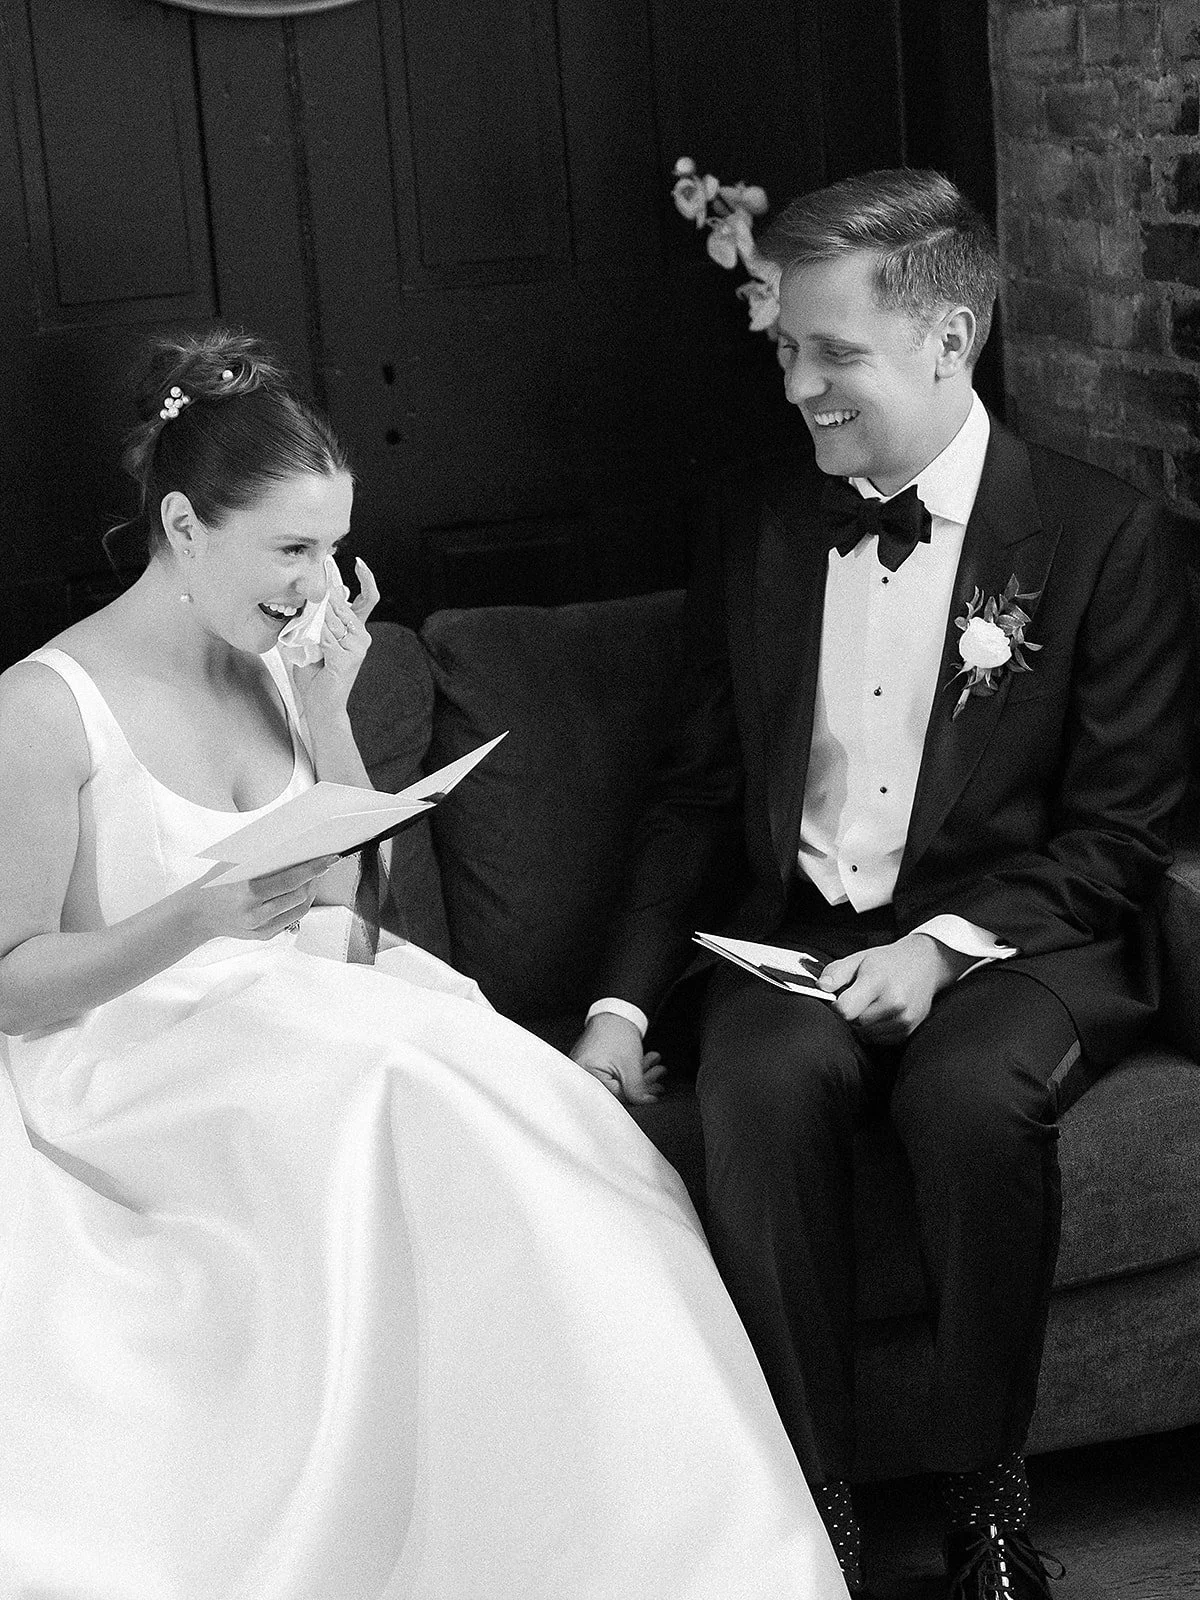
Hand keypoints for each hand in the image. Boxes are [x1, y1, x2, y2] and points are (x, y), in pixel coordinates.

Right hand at [178, 855, 341, 944]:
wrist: (197, 914)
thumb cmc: (216, 883)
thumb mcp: (233, 865)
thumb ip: (262, 858)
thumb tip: (295, 844)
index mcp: (247, 891)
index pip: (290, 879)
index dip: (313, 869)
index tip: (328, 859)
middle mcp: (254, 912)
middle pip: (298, 895)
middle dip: (315, 879)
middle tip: (323, 864)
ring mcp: (259, 927)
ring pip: (299, 909)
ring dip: (310, 891)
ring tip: (314, 877)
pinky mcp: (263, 936)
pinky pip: (291, 919)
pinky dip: (300, 904)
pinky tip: (303, 892)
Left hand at [293, 556, 379, 723]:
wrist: (320, 705)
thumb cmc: (316, 675)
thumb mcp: (312, 639)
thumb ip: (314, 619)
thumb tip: (308, 597)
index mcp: (355, 629)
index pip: (367, 598)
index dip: (366, 578)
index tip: (358, 563)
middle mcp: (361, 635)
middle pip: (341, 604)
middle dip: (321, 601)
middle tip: (307, 604)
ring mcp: (358, 646)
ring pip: (331, 619)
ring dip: (314, 625)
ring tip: (309, 641)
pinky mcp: (349, 657)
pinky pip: (326, 637)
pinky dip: (314, 641)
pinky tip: (315, 652)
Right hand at [570, 1012, 666, 1103]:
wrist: (615, 1011)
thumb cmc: (617, 1033)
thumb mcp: (630, 1066)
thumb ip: (636, 1089)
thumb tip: (643, 1102)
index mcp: (586, 1076)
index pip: (615, 1096)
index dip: (637, 1096)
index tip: (654, 1094)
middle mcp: (582, 1074)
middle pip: (617, 1089)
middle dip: (642, 1083)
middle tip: (658, 1080)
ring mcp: (588, 1068)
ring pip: (619, 1080)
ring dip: (641, 1075)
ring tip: (656, 1068)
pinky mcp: (595, 1063)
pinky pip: (615, 1072)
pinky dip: (631, 1070)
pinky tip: (647, 1064)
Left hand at [819, 932, 972, 1043]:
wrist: (925, 964)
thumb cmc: (887, 962)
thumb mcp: (859, 959)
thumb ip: (836, 973)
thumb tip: (820, 988)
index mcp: (877, 981)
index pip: (846, 1009)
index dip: (837, 1006)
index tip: (840, 998)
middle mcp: (893, 1002)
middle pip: (855, 1023)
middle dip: (851, 1014)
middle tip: (859, 998)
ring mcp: (903, 1018)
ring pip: (866, 1034)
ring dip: (862, 1024)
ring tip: (872, 1003)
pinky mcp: (909, 1029)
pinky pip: (879, 1039)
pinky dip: (875, 1030)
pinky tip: (881, 1013)